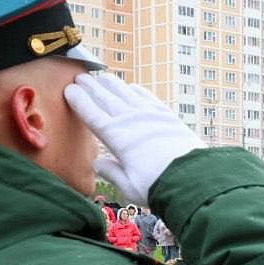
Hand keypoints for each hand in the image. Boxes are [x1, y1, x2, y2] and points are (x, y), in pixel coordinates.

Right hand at [64, 74, 204, 204]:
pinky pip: (148, 98)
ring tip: (101, 77)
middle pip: (105, 98)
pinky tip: (133, 88)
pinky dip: (138, 91)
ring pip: (126, 94)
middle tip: (80, 77)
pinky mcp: (168, 116)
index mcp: (116, 137)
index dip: (78, 100)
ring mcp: (150, 115)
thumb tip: (97, 164)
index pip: (91, 113)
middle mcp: (131, 121)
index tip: (69, 89)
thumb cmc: (159, 186)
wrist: (195, 178)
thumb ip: (111, 173)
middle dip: (91, 86)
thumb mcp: (129, 187)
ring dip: (112, 84)